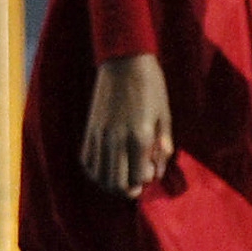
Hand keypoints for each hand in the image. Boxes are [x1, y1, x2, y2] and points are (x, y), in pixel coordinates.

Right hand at [81, 53, 173, 197]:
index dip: (145, 180)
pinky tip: (105, 166)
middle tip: (136, 182)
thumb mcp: (164, 115)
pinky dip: (95, 170)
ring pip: (99, 175)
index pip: (138, 178)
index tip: (149, 169)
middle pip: (116, 183)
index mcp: (139, 136)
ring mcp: (100, 135)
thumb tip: (158, 169)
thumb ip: (163, 145)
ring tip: (120, 176)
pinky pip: (86, 160)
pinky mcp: (90, 129)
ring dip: (110, 183)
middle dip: (128, 189)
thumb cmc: (150, 85)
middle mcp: (117, 139)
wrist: (124, 61)